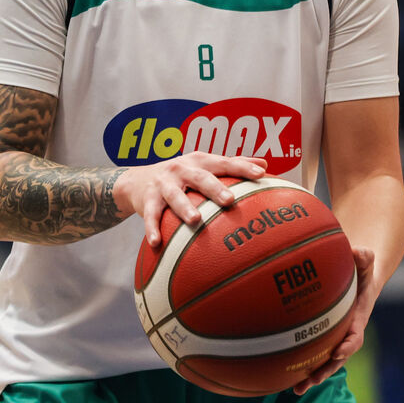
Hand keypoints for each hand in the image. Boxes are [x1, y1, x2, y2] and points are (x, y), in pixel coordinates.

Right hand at [113, 152, 267, 245]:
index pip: (224, 163)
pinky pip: (151, 215)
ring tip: (195, 220)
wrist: (139, 179)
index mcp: (200, 161)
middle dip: (215, 188)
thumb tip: (264, 165)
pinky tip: (156, 242)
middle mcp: (182, 169)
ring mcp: (164, 184)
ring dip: (184, 207)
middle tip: (230, 200)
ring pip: (175, 196)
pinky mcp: (149, 200)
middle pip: (201, 178)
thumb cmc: (182, 175)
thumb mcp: (204, 166)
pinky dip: (152, 228)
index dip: (242, 167)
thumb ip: (232, 165)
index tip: (260, 175)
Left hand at [293, 248, 376, 396]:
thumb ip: (364, 258)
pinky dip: (297, 364)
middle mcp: (344, 332)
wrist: (355, 275)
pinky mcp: (319, 334)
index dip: (348, 345)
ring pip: (322, 360)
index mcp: (357, 318)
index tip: (339, 351)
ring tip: (296, 389)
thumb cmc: (358, 269)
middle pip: (337, 357)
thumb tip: (359, 251)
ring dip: (311, 375)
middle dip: (326, 370)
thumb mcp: (364, 263)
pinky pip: (309, 351)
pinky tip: (280, 375)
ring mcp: (332, 335)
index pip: (355, 336)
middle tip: (312, 379)